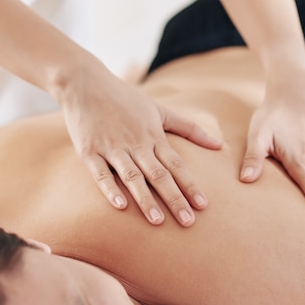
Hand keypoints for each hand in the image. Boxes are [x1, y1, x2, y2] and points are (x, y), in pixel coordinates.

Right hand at [58, 59, 221, 226]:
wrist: (84, 82)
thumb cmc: (125, 98)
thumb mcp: (160, 110)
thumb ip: (189, 128)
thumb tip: (219, 144)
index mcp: (153, 136)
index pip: (176, 165)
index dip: (190, 185)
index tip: (203, 205)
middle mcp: (135, 144)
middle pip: (159, 175)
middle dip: (174, 199)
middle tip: (188, 222)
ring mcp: (112, 148)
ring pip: (132, 177)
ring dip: (145, 199)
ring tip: (158, 221)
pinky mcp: (89, 152)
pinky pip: (101, 173)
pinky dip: (110, 189)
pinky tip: (120, 206)